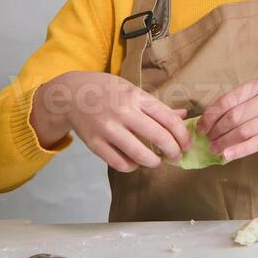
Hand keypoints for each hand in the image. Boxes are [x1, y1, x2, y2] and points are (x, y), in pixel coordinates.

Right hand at [31, 71, 190, 172]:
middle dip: (174, 150)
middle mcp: (123, 112)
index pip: (168, 119)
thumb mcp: (132, 90)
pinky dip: (132, 166)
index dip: (182, 135)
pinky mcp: (94, 144)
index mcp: (136, 97)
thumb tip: (183, 116)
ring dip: (154, 162)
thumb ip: (156, 106)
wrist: (69, 94)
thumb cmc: (106, 90)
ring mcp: (108, 129)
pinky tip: (136, 163)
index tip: (187, 144)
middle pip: (158, 137)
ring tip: (158, 161)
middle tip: (178, 156)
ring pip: (139, 154)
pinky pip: (118, 163)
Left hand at [200, 78, 257, 160]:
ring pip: (244, 131)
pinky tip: (227, 155)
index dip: (211, 116)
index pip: (228, 101)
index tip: (201, 126)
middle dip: (216, 130)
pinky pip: (257, 143)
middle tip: (207, 139)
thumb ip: (239, 100)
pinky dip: (240, 150)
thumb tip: (209, 119)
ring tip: (214, 148)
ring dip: (225, 142)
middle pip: (235, 117)